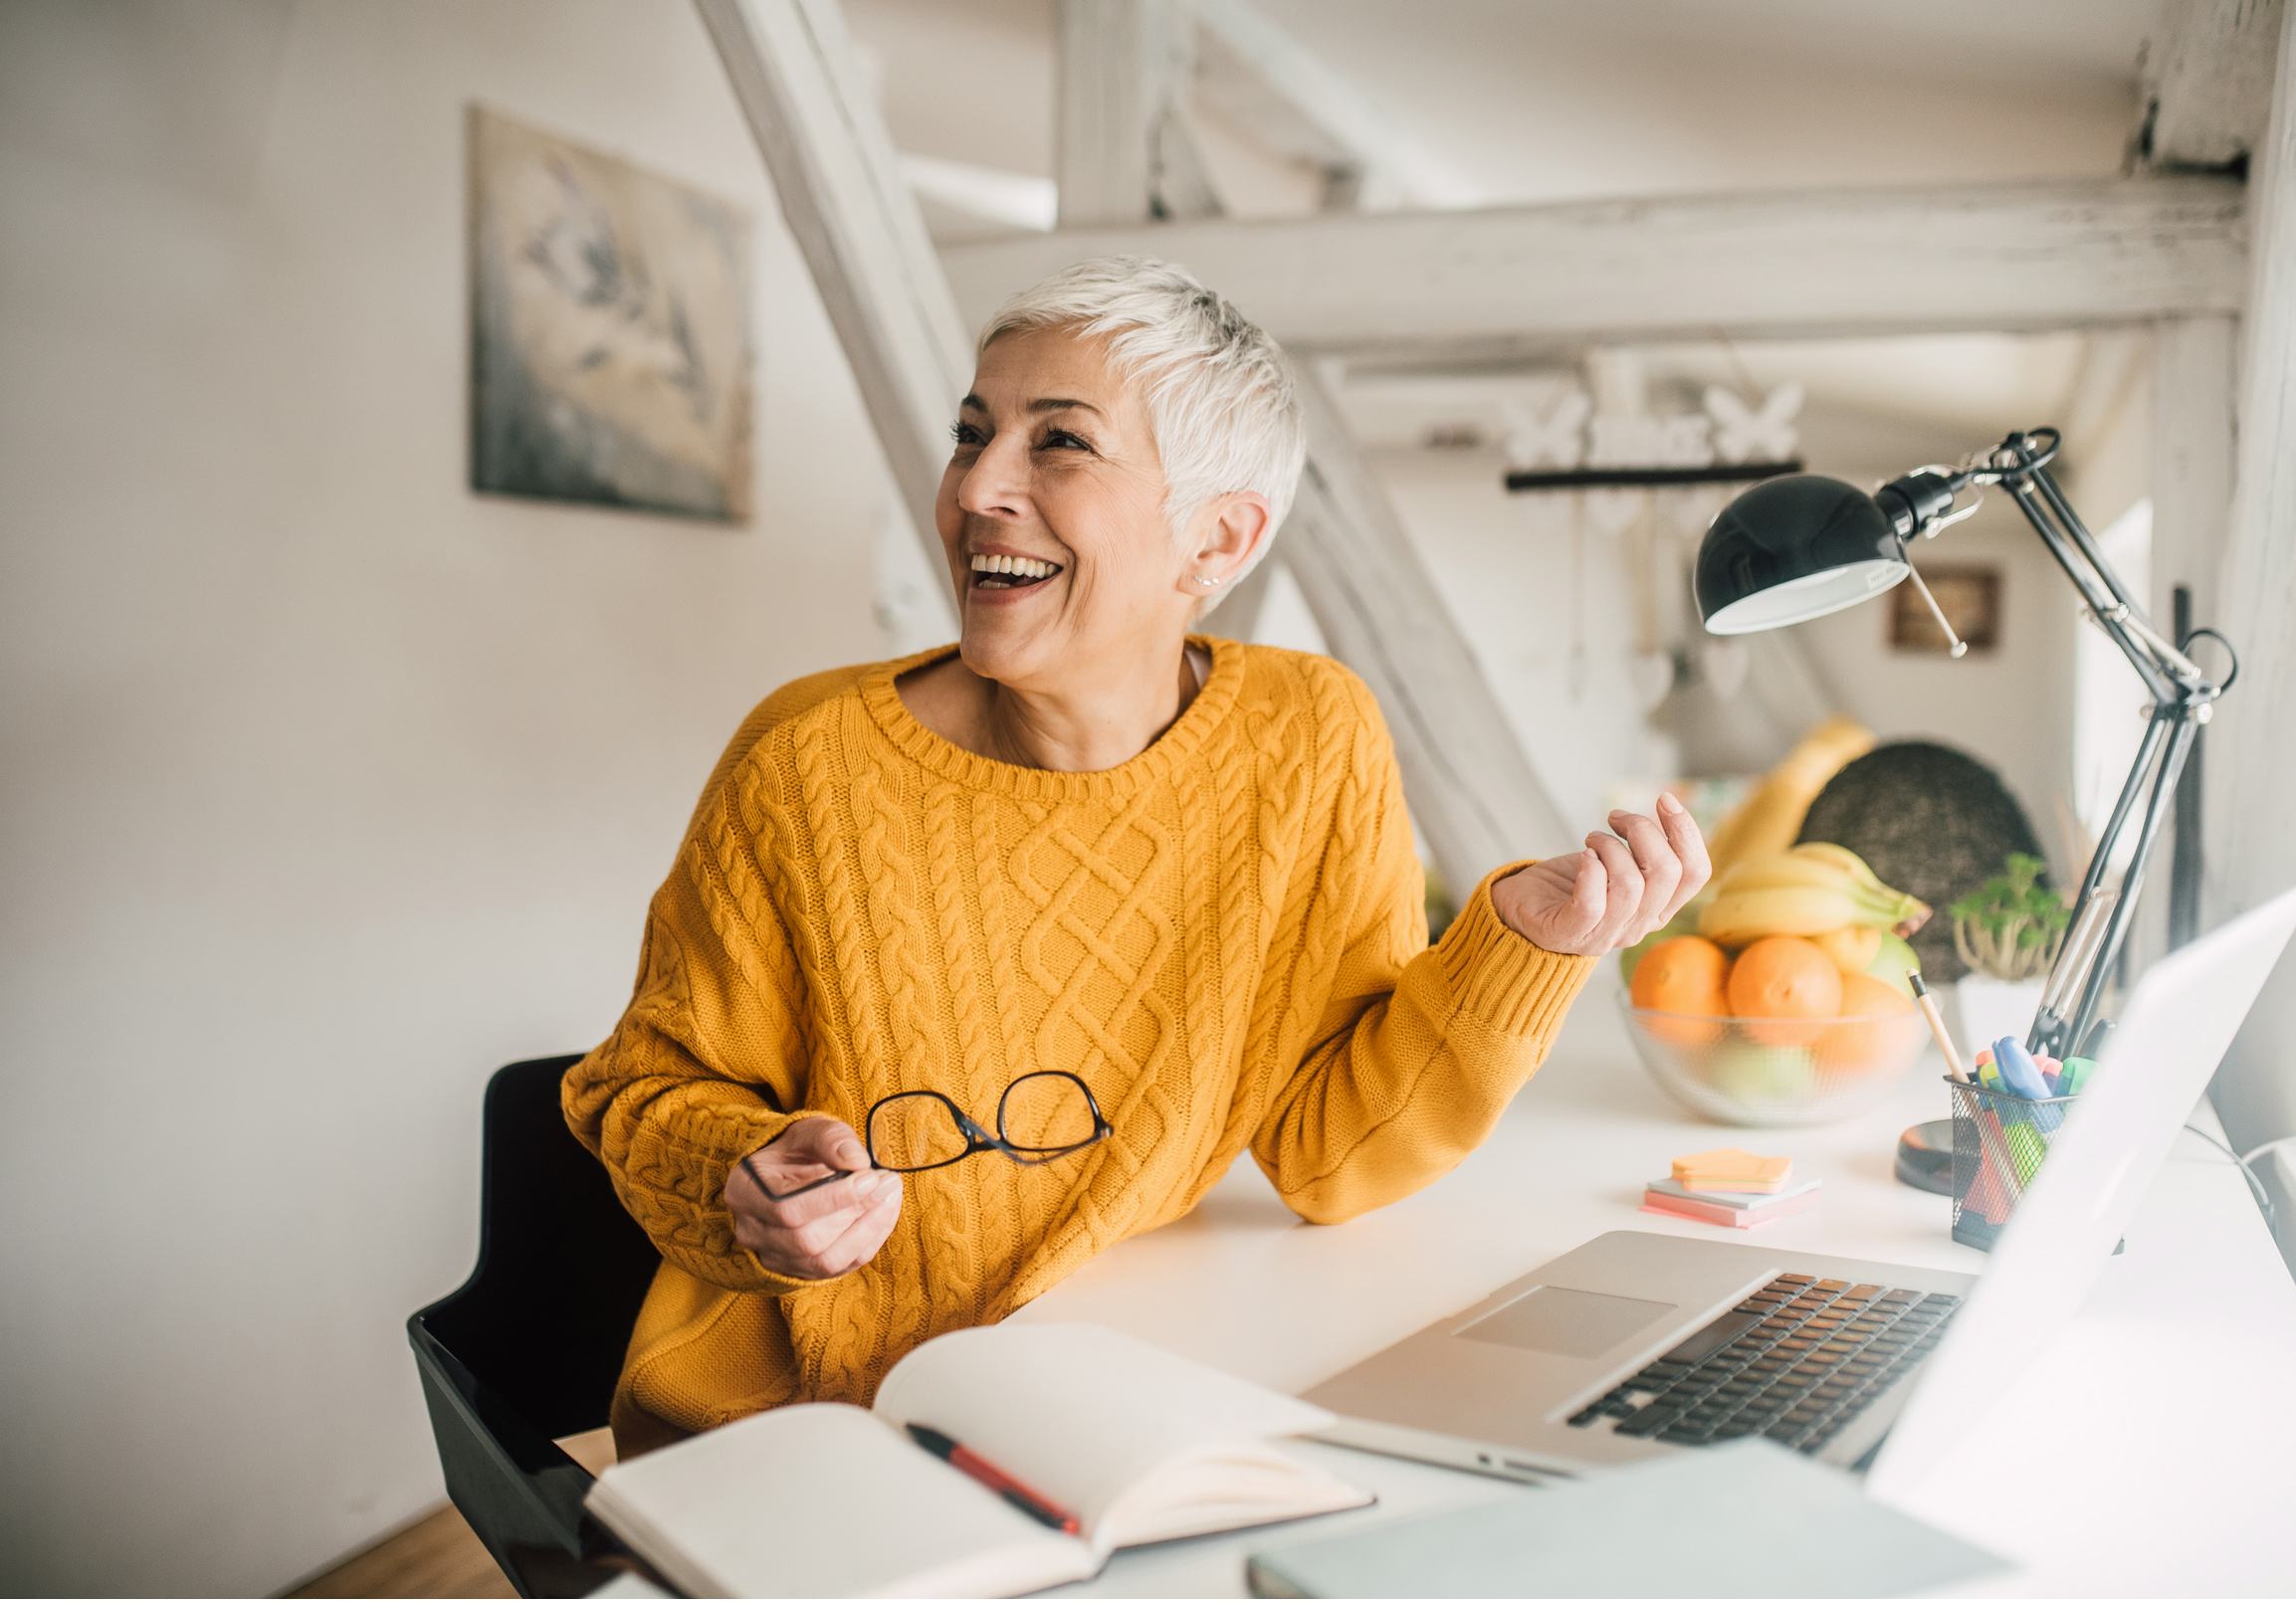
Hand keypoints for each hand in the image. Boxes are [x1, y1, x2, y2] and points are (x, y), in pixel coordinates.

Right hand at [723, 1116, 901, 1280]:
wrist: (787, 1175)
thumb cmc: (796, 1152)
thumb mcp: (808, 1132)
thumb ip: (830, 1139)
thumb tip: (858, 1161)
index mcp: (745, 1192)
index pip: (786, 1209)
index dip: (833, 1198)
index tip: (871, 1176)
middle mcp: (753, 1231)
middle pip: (806, 1241)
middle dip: (855, 1213)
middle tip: (889, 1183)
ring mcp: (774, 1256)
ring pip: (824, 1262)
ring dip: (867, 1230)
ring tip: (891, 1196)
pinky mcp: (800, 1270)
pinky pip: (839, 1268)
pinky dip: (868, 1242)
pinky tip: (885, 1213)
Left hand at [1491, 792, 1710, 957]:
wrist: (1521, 907)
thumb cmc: (1572, 881)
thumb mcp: (1620, 863)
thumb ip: (1646, 849)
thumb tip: (1669, 805)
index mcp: (1658, 909)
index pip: (1696, 873)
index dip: (1686, 831)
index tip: (1664, 800)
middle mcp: (1638, 926)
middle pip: (1667, 873)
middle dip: (1643, 830)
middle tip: (1615, 818)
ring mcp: (1604, 935)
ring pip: (1631, 884)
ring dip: (1609, 846)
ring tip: (1592, 839)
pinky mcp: (1568, 933)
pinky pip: (1591, 903)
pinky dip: (1588, 871)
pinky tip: (1582, 857)